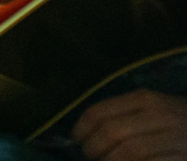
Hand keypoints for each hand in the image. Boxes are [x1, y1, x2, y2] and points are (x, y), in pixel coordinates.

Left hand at [72, 89, 186, 160]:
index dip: (82, 129)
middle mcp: (161, 116)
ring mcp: (176, 140)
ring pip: (129, 153)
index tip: (76, 139)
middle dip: (94, 148)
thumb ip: (122, 116)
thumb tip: (82, 133)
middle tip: (91, 155)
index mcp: (146, 99)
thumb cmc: (177, 121)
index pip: (101, 112)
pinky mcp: (183, 160)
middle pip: (112, 133)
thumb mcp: (152, 110)